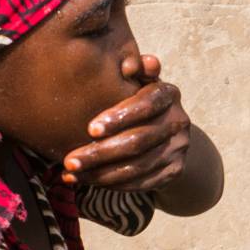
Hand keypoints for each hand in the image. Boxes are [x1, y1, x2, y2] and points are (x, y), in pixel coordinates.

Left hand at [63, 55, 191, 190]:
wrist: (166, 133)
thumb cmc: (137, 101)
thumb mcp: (136, 83)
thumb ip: (132, 72)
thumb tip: (129, 65)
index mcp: (169, 93)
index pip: (147, 104)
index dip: (120, 117)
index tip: (90, 129)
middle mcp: (179, 121)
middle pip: (139, 141)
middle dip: (101, 152)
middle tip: (70, 160)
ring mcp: (179, 148)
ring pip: (138, 166)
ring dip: (101, 173)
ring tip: (72, 173)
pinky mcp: (174, 171)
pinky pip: (141, 182)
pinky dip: (112, 184)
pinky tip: (86, 181)